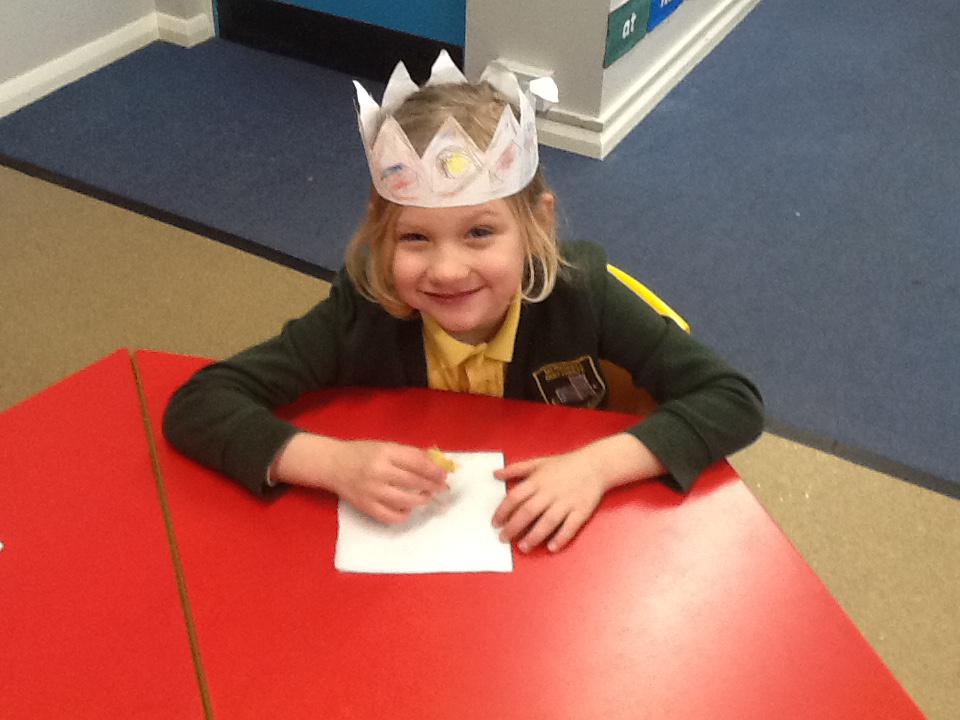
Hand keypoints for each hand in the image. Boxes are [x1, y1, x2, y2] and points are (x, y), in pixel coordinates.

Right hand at [272, 434, 448, 523]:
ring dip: (421, 500)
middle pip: (414, 482)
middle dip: (432, 485)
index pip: (417, 462)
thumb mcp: (385, 446)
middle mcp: (378, 472)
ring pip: (405, 501)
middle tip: (441, 487)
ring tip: (426, 496)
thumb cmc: (362, 453)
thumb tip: (436, 464)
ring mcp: (372, 492)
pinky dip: (403, 515)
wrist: (333, 465)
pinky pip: (391, 517)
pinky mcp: (366, 507)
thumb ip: (409, 455)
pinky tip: (407, 508)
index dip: (434, 470)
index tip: (444, 474)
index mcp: (385, 453)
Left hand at [491, 434, 666, 552]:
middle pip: (528, 512)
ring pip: (547, 522)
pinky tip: (551, 547)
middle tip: (503, 538)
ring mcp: (566, 502)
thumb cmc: (564, 465)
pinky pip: (570, 527)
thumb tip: (495, 474)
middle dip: (513, 527)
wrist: (595, 465)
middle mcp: (550, 492)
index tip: (495, 523)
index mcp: (538, 480)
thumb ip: (515, 469)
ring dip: (534, 536)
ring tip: (523, 547)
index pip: (515, 497)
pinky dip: (561, 538)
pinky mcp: (581, 511)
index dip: (502, 511)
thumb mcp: (538, 463)